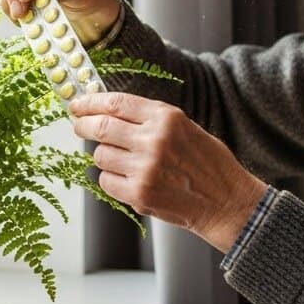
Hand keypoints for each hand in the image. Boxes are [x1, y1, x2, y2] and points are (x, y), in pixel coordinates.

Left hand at [69, 92, 267, 251]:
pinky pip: (106, 181)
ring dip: (104, 156)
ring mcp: (145, 169)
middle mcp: (154, 140)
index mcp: (167, 118)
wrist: (225, 201)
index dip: (90, 102)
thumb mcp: (184, 126)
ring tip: (124, 160)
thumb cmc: (206, 163)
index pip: (116, 103)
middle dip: (83, 125)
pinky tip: (130, 179)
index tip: (78, 103)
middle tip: (79, 125)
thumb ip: (149, 118)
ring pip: (100, 155)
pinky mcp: (139, 194)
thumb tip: (107, 109)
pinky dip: (112, 179)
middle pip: (101, 127)